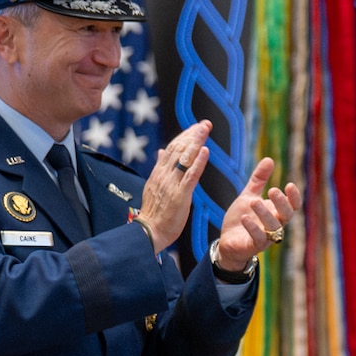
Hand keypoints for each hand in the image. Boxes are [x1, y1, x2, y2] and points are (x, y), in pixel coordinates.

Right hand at [137, 122, 211, 251]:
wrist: (150, 232)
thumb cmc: (155, 212)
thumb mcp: (155, 186)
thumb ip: (160, 168)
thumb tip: (162, 151)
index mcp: (158, 173)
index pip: (172, 149)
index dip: (184, 136)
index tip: (195, 127)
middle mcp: (164, 175)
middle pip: (179, 149)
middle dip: (193, 134)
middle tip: (205, 123)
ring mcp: (172, 184)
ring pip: (185, 158)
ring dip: (196, 142)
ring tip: (205, 129)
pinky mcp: (180, 195)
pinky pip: (191, 176)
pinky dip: (198, 162)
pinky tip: (206, 151)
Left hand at [214, 157, 302, 272]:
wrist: (227, 241)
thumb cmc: (241, 218)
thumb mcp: (249, 195)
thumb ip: (259, 179)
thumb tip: (269, 159)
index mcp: (276, 212)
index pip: (292, 206)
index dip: (294, 197)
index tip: (289, 185)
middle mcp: (274, 225)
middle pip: (286, 215)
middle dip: (282, 203)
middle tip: (273, 190)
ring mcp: (266, 237)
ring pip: (273, 227)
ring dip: (265, 214)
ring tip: (254, 201)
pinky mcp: (254, 246)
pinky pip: (258, 238)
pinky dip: (253, 228)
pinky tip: (245, 218)